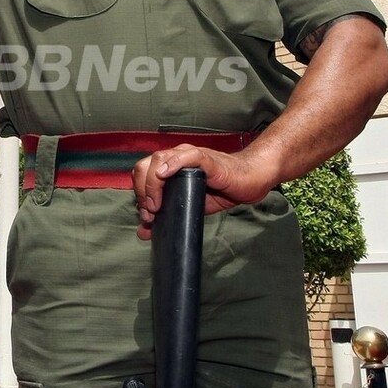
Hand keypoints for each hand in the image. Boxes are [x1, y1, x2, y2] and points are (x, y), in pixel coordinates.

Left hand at [131, 143, 277, 239]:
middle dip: (141, 192)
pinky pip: (185, 156)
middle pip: (145, 166)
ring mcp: (189, 155)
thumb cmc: (222, 190)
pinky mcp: (206, 158)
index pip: (142, 174)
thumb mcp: (189, 207)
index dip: (138, 194)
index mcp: (169, 166)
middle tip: (150, 214)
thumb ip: (167, 215)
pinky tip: (164, 174)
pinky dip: (172, 164)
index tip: (146, 217)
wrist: (250, 181)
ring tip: (157, 205)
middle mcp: (176, 156)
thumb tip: (143, 232)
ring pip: (160, 160)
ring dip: (152, 184)